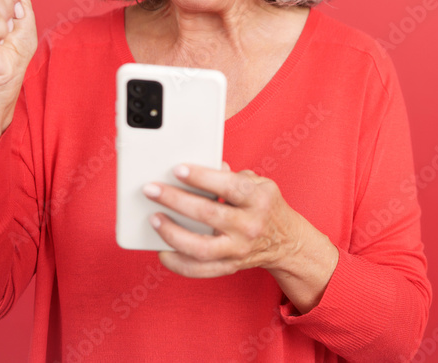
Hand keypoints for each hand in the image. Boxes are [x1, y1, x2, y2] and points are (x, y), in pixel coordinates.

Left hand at [143, 164, 338, 311]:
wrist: (286, 242)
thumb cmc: (266, 206)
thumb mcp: (259, 183)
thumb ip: (232, 175)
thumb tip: (204, 166)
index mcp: (259, 200)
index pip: (229, 187)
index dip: (202, 177)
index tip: (178, 169)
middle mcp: (250, 226)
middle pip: (208, 214)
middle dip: (176, 200)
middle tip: (152, 189)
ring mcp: (239, 250)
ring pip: (200, 247)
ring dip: (172, 233)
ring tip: (154, 218)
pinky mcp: (230, 266)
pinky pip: (199, 270)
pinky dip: (177, 263)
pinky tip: (161, 250)